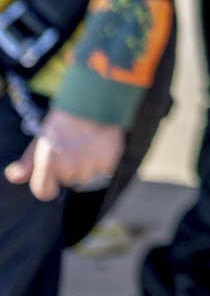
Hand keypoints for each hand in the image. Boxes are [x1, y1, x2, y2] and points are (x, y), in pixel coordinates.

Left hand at [5, 109, 123, 200]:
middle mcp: (69, 167)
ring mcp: (90, 165)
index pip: (44, 192)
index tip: (52, 176)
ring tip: (87, 145)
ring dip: (87, 165)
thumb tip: (14, 176)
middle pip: (69, 180)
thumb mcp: (40, 141)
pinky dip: (102, 160)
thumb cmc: (62, 124)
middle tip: (72, 147)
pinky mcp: (109, 161)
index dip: (47, 186)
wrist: (93, 104)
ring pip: (87, 176)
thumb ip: (27, 164)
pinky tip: (99, 145)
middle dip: (70, 168)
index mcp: (48, 162)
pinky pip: (104, 170)